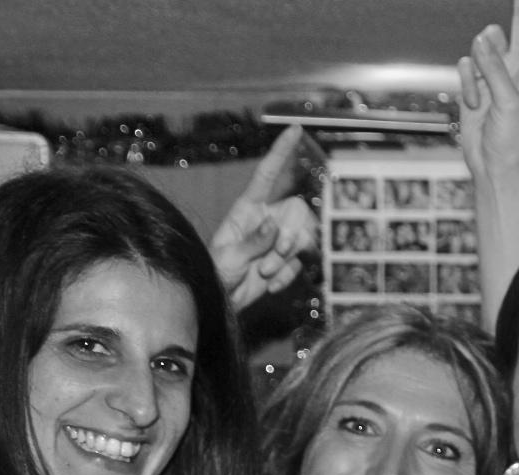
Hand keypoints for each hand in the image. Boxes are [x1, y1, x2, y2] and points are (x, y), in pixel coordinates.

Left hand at [207, 125, 317, 309]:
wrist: (223, 301)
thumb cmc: (217, 274)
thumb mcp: (229, 257)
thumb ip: (253, 242)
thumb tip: (273, 226)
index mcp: (248, 210)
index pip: (267, 175)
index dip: (281, 152)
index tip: (295, 129)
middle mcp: (267, 220)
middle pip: (297, 213)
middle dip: (292, 237)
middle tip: (275, 257)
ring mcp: (278, 241)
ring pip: (302, 240)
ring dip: (287, 260)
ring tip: (265, 274)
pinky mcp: (286, 261)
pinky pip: (299, 264)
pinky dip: (286, 277)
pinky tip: (269, 285)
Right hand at [456, 0, 518, 177]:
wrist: (491, 165)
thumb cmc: (511, 141)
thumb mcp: (508, 104)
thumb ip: (495, 69)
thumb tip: (482, 38)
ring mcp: (497, 73)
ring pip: (485, 43)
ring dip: (479, 62)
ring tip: (482, 91)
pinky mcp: (476, 81)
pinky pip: (465, 65)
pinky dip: (466, 83)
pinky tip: (473, 104)